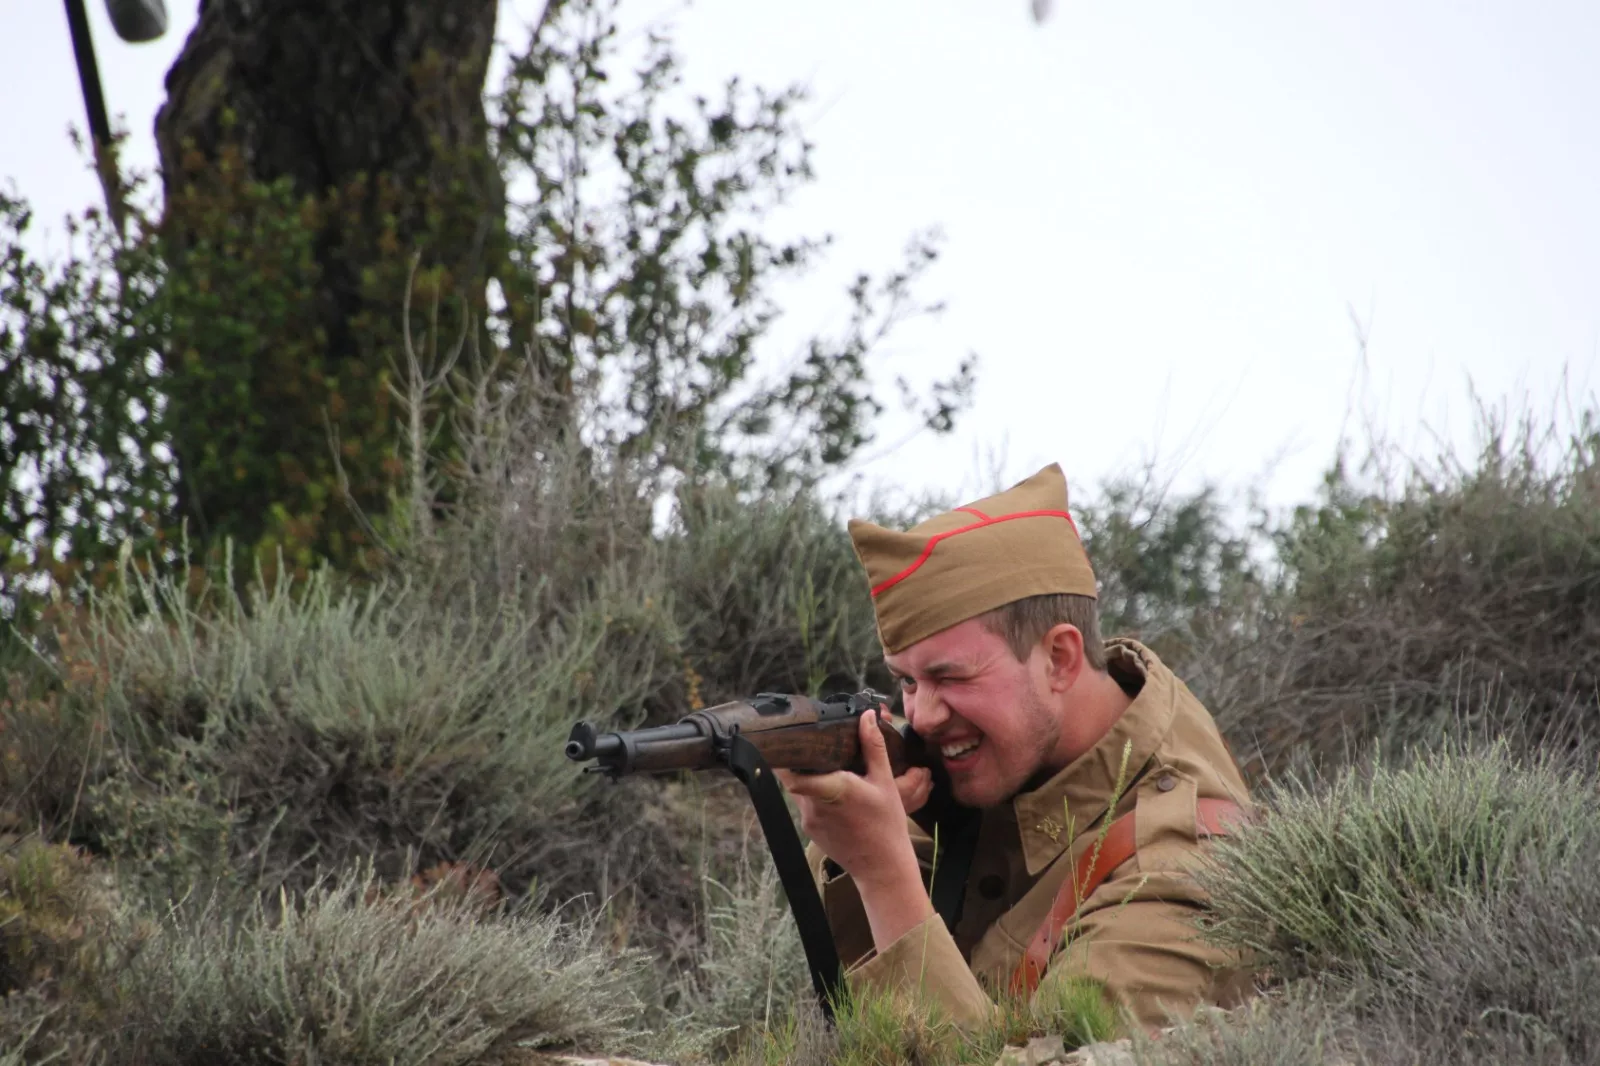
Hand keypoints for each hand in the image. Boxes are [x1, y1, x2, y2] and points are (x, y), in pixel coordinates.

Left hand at [777, 709, 933, 949]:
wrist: (883, 868)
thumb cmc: (887, 825)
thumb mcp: (885, 782)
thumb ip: (873, 747)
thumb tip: (867, 717)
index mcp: (831, 788)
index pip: (790, 771)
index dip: (784, 755)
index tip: (789, 740)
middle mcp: (813, 805)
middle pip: (794, 777)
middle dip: (803, 762)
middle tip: (817, 748)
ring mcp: (809, 820)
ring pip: (799, 791)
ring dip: (810, 779)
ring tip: (829, 768)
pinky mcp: (811, 832)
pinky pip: (806, 806)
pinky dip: (815, 796)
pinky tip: (835, 794)